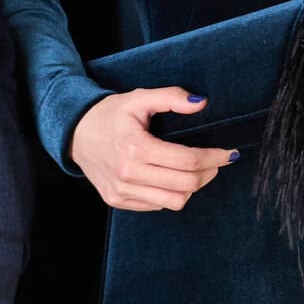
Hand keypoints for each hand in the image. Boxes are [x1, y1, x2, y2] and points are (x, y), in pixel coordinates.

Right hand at [69, 88, 237, 212]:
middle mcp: (128, 174)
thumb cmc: (110, 115)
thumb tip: (201, 103)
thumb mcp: (139, 98)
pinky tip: (170, 178)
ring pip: (175, 201)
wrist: (75, 134)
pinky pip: (157, 206)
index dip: (214, 157)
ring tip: (195, 171)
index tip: (228, 153)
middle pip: (186, 184)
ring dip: (192, 187)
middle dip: (209, 173)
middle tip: (217, 161)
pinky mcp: (118, 201)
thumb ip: (170, 97)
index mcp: (135, 147)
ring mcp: (122, 191)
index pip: (187, 160)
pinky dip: (171, 194)